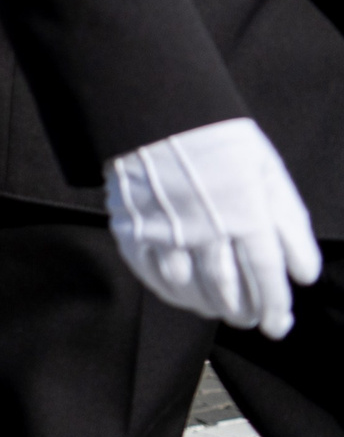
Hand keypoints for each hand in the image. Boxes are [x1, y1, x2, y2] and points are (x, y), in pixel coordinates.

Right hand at [106, 118, 321, 337]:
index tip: (278, 326)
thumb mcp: (268, 171)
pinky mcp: (132, 229)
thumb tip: (304, 275)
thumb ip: (290, 224)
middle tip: (251, 320)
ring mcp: (165, 232)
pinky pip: (153, 275)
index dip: (275, 307)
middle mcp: (206, 229)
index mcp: (245, 213)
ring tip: (223, 312)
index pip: (267, 276)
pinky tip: (185, 296)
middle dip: (245, 312)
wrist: (154, 110)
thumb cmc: (218, 140)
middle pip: (230, 289)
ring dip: (211, 307)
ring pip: (192, 289)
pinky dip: (172, 293)